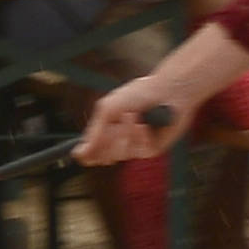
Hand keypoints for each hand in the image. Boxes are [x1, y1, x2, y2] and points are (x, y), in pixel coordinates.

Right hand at [77, 73, 197, 164]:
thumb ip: (94, 131)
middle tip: (113, 126)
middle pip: (104, 157)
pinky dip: (140, 135)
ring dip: (125, 133)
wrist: (167, 91)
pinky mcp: (151, 149)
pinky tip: (144, 124)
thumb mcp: (108, 108)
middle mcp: (120, 140)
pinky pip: (139, 151)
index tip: (82, 153)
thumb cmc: (140, 93)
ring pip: (121, 154)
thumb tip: (81, 151)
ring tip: (133, 116)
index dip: (87, 155)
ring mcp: (135, 146)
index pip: (92, 151)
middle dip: (107, 140)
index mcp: (107, 130)